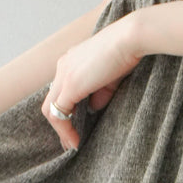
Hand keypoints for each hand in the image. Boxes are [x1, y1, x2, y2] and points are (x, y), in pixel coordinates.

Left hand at [42, 13, 142, 150]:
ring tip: (72, 144)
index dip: (67, 111)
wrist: (131, 38)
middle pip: (52, 101)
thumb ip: (100, 92)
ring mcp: (64, 75)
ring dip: (60, 130)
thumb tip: (93, 108)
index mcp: (71, 60)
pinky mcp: (70, 85)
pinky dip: (64, 130)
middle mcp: (63, 66)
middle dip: (60, 123)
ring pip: (50, 109)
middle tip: (70, 141)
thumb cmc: (127, 51)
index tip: (76, 127)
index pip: (61, 90)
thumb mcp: (111, 76)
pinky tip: (75, 141)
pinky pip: (58, 113)